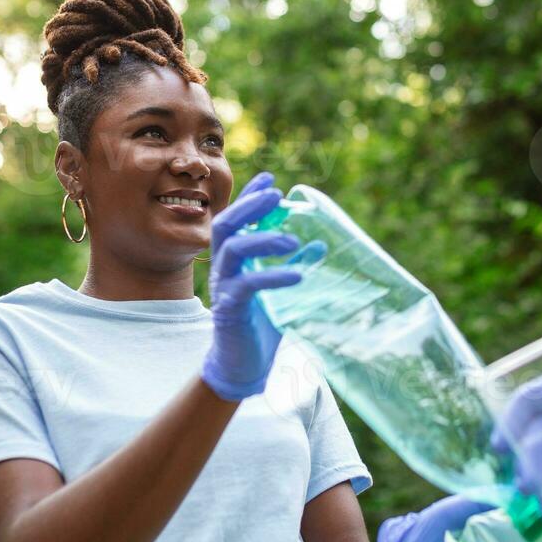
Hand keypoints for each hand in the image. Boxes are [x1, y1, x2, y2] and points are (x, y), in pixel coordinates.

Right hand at [201, 172, 303, 401]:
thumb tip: (318, 242)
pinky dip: (273, 275)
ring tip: (291, 239)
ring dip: (262, 238)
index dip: (250, 196)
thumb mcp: (283, 289)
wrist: (244, 364)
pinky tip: (299, 275)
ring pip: (232, 249)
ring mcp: (223, 286)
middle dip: (249, 206)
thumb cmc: (261, 323)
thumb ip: (296, 265)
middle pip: (226, 225)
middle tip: (276, 196)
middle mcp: (223, 267)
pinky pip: (247, 284)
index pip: (236, 218)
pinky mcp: (230, 308)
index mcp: (233, 259)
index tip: (270, 177)